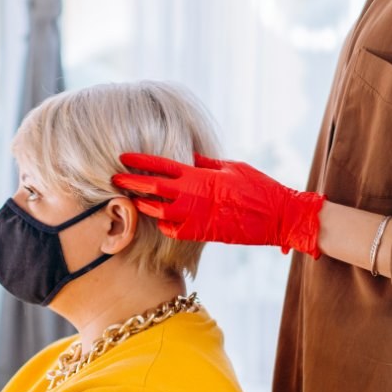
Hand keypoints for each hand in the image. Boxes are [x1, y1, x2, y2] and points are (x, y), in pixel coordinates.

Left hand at [112, 153, 323, 254]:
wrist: (278, 216)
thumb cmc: (258, 187)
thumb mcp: (231, 167)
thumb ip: (206, 163)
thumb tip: (189, 157)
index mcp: (200, 175)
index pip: (161, 165)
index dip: (140, 161)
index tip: (123, 157)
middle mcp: (193, 195)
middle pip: (152, 188)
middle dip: (131, 183)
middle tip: (114, 179)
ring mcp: (196, 216)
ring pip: (158, 212)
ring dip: (143, 206)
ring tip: (130, 201)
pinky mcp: (202, 234)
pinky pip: (174, 231)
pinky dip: (164, 226)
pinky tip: (159, 222)